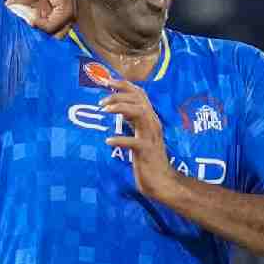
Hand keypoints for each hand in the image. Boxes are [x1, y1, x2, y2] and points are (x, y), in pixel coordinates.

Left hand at [101, 79, 175, 198]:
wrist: (161, 182)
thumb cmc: (148, 159)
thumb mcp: (141, 134)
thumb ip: (133, 120)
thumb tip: (119, 107)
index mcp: (151, 118)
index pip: (140, 94)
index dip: (124, 84)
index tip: (107, 81)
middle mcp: (153, 124)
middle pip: (139, 99)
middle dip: (118, 95)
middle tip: (101, 102)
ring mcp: (151, 137)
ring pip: (140, 113)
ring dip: (121, 108)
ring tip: (105, 111)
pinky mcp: (147, 151)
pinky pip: (134, 142)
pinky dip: (120, 139)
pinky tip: (109, 141)